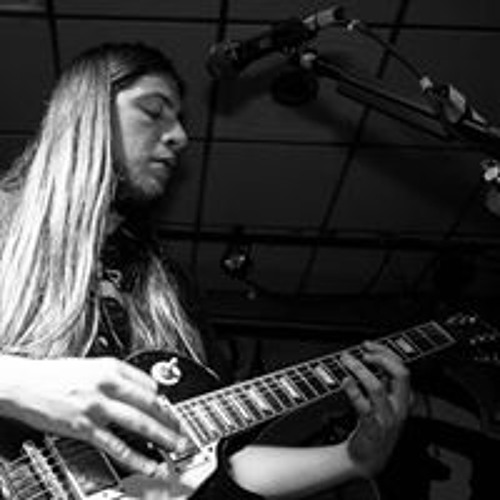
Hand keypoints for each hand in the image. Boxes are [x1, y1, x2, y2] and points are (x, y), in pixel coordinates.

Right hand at [1, 356, 184, 477]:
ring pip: (139, 423)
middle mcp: (107, 385)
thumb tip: (141, 389)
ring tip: (176, 446)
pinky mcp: (84, 427)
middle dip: (171, 418)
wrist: (23, 384)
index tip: (170, 410)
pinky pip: (116, 445)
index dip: (163, 399)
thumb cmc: (54, 375)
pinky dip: (136, 457)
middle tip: (183, 430)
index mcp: (111, 367)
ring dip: (162, 436)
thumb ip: (116, 376)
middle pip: (150, 403)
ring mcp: (97, 407)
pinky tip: (148, 463)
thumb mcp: (90, 366)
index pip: (149, 383)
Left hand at [340, 341, 410, 476]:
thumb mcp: (386, 404)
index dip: (386, 353)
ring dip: (360, 369)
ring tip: (347, 361)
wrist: (368, 459)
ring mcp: (386, 417)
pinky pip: (363, 405)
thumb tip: (371, 357)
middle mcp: (399, 407)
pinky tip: (345, 381)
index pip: (403, 369)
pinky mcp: (372, 427)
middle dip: (382, 358)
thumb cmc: (375, 427)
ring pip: (377, 387)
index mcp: (404, 400)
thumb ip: (383, 383)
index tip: (369, 346)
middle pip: (400, 375)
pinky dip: (353, 390)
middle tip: (364, 352)